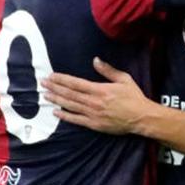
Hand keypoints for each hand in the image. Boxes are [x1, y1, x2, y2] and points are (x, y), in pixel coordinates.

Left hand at [41, 57, 157, 134]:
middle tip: (43, 83)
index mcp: (100, 89)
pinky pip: (76, 120)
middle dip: (55, 88)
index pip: (76, 83)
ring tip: (45, 95)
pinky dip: (65, 116)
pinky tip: (56, 112)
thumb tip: (95, 60)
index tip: (52, 76)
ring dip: (57, 100)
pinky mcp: (94, 124)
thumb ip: (108, 70)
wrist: (141, 117)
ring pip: (70, 106)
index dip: (62, 79)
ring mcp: (93, 114)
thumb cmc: (134, 97)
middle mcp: (94, 102)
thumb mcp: (124, 79)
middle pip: (70, 94)